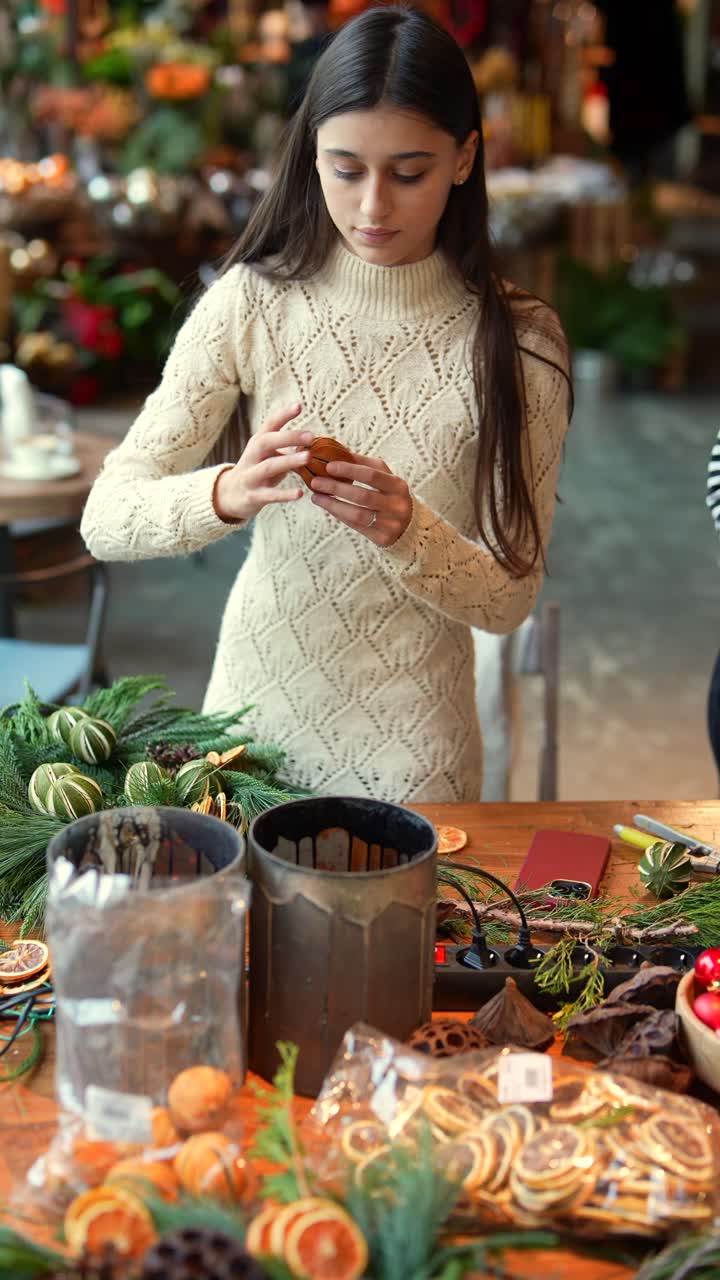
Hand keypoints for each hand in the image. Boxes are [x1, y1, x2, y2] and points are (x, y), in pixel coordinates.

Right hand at [214, 404, 311, 521]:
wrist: (228, 495)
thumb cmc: (256, 470)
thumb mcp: (267, 454)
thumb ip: (284, 446)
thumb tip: (311, 439)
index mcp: (257, 443)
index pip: (269, 424)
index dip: (283, 415)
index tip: (299, 406)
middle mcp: (252, 456)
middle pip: (266, 442)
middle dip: (288, 437)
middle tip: (310, 436)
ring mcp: (250, 476)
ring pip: (269, 467)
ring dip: (288, 461)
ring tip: (308, 458)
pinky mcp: (253, 496)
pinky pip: (269, 495)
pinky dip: (284, 494)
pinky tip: (300, 493)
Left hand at [309, 451, 411, 546]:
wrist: (409, 526)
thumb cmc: (391, 496)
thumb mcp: (385, 478)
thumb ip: (365, 465)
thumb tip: (338, 451)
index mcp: (398, 486)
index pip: (371, 475)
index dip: (349, 470)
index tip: (329, 466)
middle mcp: (397, 505)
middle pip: (362, 495)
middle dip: (336, 488)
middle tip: (316, 482)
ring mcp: (390, 523)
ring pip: (356, 514)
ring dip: (333, 504)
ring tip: (316, 497)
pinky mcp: (382, 538)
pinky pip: (356, 526)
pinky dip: (339, 515)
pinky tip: (328, 507)